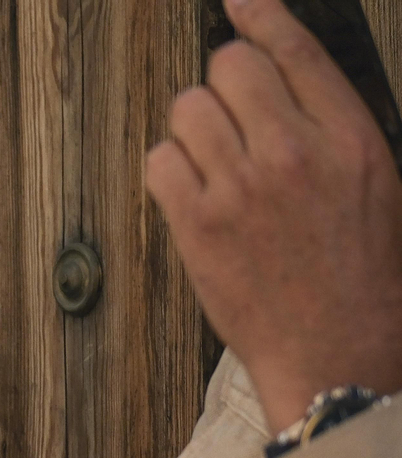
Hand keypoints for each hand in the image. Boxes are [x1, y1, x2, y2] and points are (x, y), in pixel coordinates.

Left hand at [147, 0, 401, 431]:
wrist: (337, 348)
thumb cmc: (362, 274)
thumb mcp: (375, 183)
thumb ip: (331, 126)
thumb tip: (284, 81)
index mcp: (349, 138)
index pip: (294, 49)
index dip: (260, 18)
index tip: (240, 4)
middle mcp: (293, 153)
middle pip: (228, 67)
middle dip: (224, 85)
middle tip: (233, 119)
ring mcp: (240, 188)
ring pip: (186, 109)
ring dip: (193, 127)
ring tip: (215, 163)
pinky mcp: (197, 224)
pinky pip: (158, 160)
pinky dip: (168, 168)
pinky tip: (191, 190)